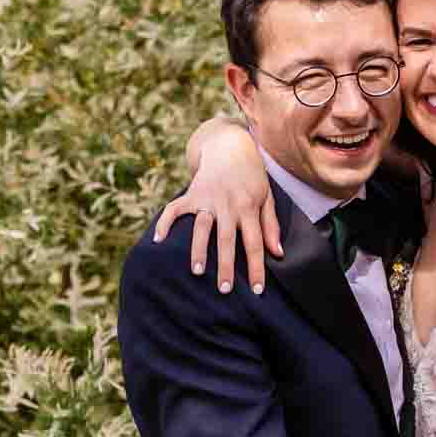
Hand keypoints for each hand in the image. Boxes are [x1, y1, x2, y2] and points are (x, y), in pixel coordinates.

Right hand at [153, 122, 281, 293]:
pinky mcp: (191, 194)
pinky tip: (158, 240)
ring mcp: (207, 199)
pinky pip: (174, 209)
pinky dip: (164, 223)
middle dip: (226, 266)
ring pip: (201, 227)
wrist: (229, 145)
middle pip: (227, 240)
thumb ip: (271, 225)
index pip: (254, 243)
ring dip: (199, 249)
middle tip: (224, 290)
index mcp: (248, 207)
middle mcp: (227, 204)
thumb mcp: (267, 197)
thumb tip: (277, 253)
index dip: (256, 267)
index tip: (256, 291)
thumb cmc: (252, 176)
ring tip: (197, 271)